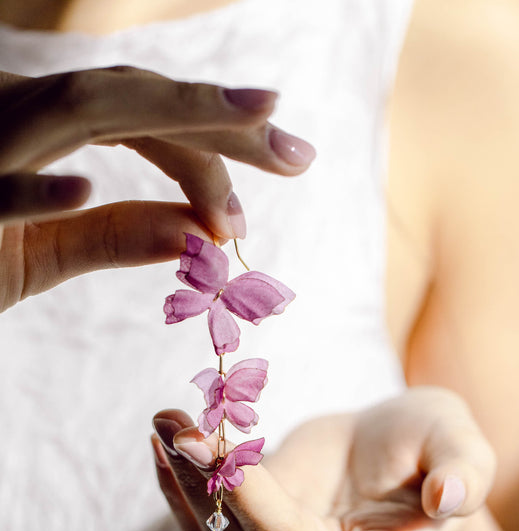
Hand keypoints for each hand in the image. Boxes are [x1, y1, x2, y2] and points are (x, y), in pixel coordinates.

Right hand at [0, 66, 314, 311]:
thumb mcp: (43, 253)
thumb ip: (114, 237)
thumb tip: (198, 235)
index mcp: (40, 127)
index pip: (143, 117)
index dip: (216, 141)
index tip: (283, 170)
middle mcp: (14, 112)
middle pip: (131, 97)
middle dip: (220, 116)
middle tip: (298, 149)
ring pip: (80, 111)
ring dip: (165, 128)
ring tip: (245, 139)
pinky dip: (34, 188)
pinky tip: (84, 189)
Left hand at [151, 387, 495, 530]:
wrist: (397, 447)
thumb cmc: (433, 442)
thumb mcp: (460, 441)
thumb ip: (466, 470)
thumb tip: (451, 501)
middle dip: (221, 491)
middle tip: (186, 433)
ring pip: (224, 530)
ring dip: (190, 478)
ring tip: (168, 421)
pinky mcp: (257, 522)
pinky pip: (206, 515)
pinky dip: (180, 480)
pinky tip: (164, 437)